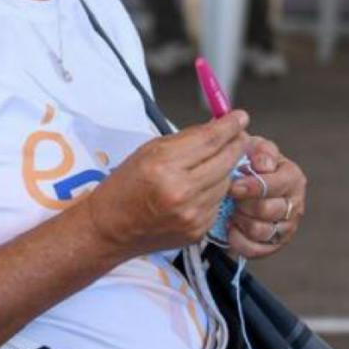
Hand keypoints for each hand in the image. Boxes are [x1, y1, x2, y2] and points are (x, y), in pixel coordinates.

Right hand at [83, 111, 249, 258]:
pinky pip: (218, 203)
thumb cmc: (124, 187)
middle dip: (237, 144)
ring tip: (213, 163)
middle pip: (226, 160)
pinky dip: (215, 192)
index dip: (230, 125)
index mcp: (164, 165)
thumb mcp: (149, 151)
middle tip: (240, 135)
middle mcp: (181, 191)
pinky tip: (200, 188)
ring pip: (226, 182)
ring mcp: (192, 214)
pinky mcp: (197, 231)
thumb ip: (186, 139)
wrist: (108, 229)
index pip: (210, 139)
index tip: (240, 117)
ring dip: (226, 169)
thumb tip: (218, 126)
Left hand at [225, 135, 305, 259]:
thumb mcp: (254, 147)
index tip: (233, 186)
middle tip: (231, 199)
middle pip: (268, 211)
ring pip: (261, 231)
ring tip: (232, 210)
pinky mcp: (275, 245)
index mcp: (293, 177)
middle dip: (244, 205)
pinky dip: (239, 240)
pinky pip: (255, 250)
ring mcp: (287, 227)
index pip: (275, 186)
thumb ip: (260, 150)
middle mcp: (295, 204)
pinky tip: (231, 227)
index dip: (252, 187)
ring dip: (241, 221)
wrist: (242, 182)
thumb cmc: (249, 162)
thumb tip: (263, 164)